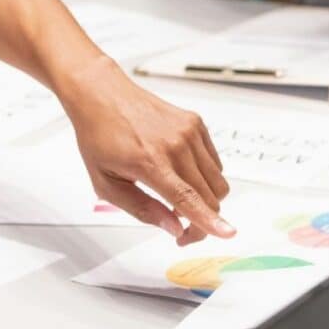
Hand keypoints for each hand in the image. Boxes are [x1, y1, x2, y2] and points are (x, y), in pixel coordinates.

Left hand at [60, 58, 232, 245]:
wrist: (103, 95)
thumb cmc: (100, 137)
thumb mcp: (107, 183)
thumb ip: (142, 209)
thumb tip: (174, 227)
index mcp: (150, 162)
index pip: (188, 198)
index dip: (209, 221)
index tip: (228, 233)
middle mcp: (175, 145)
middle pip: (210, 196)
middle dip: (203, 221)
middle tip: (182, 230)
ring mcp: (189, 132)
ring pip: (217, 181)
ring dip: (205, 198)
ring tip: (179, 197)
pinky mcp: (196, 124)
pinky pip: (215, 162)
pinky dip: (205, 176)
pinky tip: (181, 173)